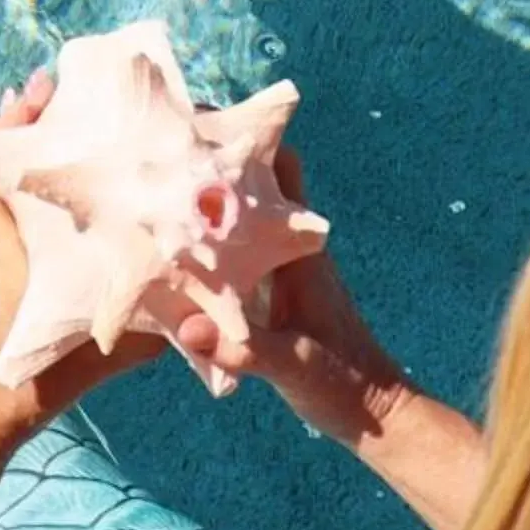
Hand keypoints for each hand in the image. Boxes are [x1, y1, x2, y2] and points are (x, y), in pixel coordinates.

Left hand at [0, 74, 162, 487]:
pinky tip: (44, 238)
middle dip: (25, 141)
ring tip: (63, 166)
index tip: (39, 87)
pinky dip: (11, 225)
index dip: (13, 125)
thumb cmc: (11, 401)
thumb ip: (142, 335)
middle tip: (60, 104)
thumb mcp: (87, 365)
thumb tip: (198, 312)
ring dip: (21, 186)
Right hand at [175, 151, 488, 529]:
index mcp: (301, 253)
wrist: (377, 417)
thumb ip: (243, 350)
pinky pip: (234, 255)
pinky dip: (206, 245)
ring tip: (152, 186)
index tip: (204, 113)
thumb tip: (191, 328)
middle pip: (252, 186)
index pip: (282, 171)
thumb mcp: (292, 369)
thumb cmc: (345, 387)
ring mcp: (282, 274)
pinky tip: (169, 253)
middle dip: (214, 161)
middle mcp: (291, 252)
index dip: (250, 136)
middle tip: (160, 142)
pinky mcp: (273, 300)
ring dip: (207, 202)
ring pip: (240, 220)